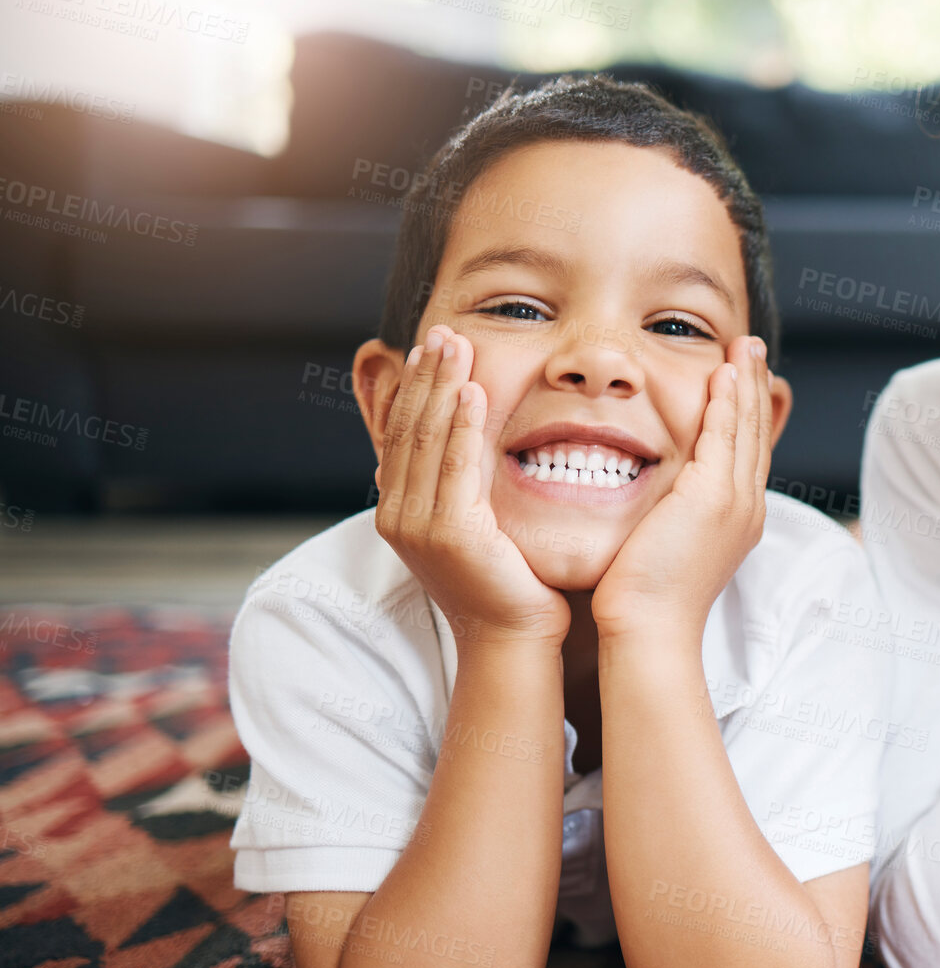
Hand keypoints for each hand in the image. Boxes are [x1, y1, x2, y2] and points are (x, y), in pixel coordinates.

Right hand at [374, 326, 569, 645]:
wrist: (513, 636)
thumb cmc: (505, 582)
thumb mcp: (471, 525)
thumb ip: (456, 487)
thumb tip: (448, 449)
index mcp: (398, 511)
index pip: (403, 435)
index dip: (415, 388)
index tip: (430, 347)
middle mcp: (398, 516)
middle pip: (409, 429)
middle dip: (425, 377)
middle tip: (442, 331)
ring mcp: (418, 527)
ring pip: (428, 441)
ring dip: (442, 387)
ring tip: (454, 346)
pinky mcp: (449, 535)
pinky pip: (456, 467)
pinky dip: (463, 426)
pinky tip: (473, 392)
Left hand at [591, 335, 772, 638]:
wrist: (647, 628)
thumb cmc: (642, 599)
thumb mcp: (662, 546)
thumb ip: (666, 516)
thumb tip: (652, 502)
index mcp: (736, 519)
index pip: (745, 453)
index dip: (746, 412)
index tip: (741, 377)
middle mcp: (745, 508)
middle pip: (756, 434)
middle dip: (756, 387)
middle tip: (753, 347)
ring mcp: (734, 502)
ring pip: (746, 428)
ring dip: (746, 382)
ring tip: (746, 346)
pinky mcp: (713, 497)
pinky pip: (724, 435)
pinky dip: (727, 401)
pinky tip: (723, 371)